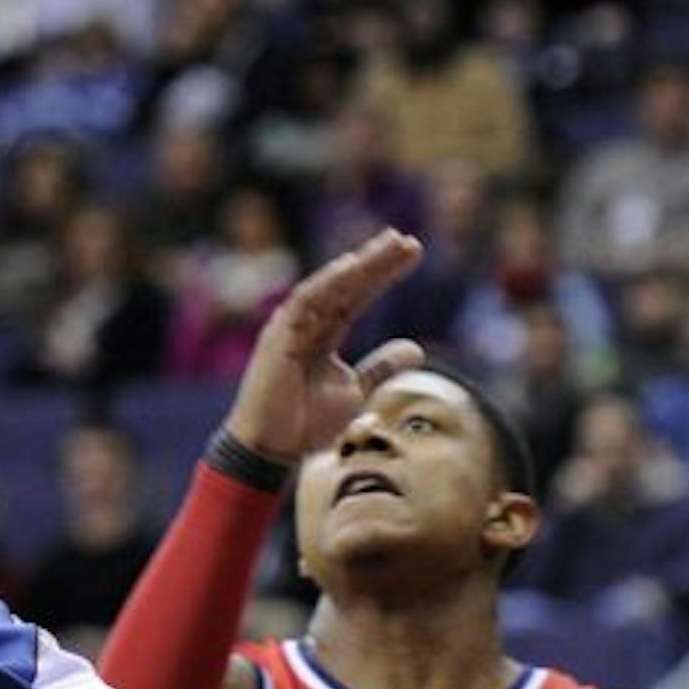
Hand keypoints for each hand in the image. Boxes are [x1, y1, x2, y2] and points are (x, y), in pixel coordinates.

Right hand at [224, 229, 425, 468]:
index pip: (356, 296)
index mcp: (322, 333)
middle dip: (376, 261)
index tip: (412, 253)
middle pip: (346, 285)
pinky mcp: (279, 335)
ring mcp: (290, 327)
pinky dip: (329, 281)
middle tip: (406, 240)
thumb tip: (417, 348)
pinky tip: (353, 265)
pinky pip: (306, 301)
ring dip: (360, 264)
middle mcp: (306, 323)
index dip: (383, 274)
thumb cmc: (305, 423)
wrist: (271, 448)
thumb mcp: (355, 389)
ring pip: (330, 286)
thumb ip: (381, 366)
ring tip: (390, 244)